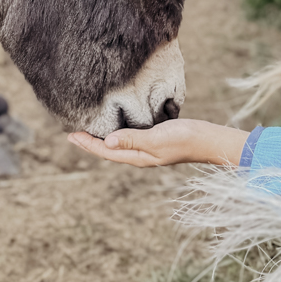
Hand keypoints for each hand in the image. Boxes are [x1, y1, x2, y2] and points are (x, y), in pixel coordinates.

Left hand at [68, 118, 249, 167]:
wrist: (209, 140)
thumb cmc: (184, 139)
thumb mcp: (156, 139)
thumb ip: (132, 140)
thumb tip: (107, 142)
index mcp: (137, 157)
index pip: (106, 151)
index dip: (87, 144)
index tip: (71, 135)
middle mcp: (140, 155)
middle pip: (109, 150)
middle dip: (90, 142)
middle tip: (73, 133)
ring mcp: (148, 148)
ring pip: (119, 144)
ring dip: (103, 137)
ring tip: (90, 129)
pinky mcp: (156, 139)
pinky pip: (130, 137)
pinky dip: (118, 131)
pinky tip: (117, 125)